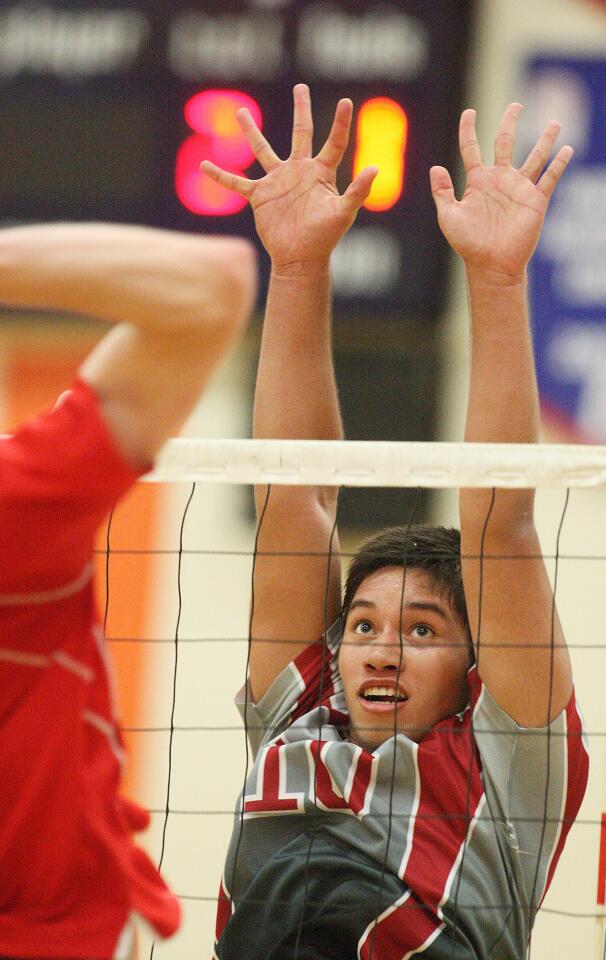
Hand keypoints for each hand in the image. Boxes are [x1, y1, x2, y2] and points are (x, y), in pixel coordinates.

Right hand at [201, 84, 377, 270]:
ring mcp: (278, 181)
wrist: (301, 259)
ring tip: (241, 112)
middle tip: (301, 87)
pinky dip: (220, 175)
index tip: (346, 102)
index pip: (334, 143)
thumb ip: (357, 191)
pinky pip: (237, 183)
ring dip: (251, 131)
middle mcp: (299, 171)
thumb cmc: (325, 237)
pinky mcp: (260, 196)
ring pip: (263, 149)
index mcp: (321, 172)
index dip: (340, 124)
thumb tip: (375, 169)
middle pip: (301, 132)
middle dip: (301, 109)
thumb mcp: (343, 213)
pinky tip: (204, 165)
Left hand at [430, 103, 572, 280]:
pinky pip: (550, 178)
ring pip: (535, 156)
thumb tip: (436, 167)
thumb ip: (442, 192)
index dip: (468, 129)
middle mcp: (499, 180)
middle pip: (506, 142)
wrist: (491, 264)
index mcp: (477, 181)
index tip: (469, 112)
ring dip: (545, 139)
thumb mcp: (449, 216)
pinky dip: (559, 163)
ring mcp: (519, 189)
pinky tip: (567, 149)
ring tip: (555, 122)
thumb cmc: (468, 243)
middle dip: (510, 122)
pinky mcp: (536, 200)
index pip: (471, 148)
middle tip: (516, 106)